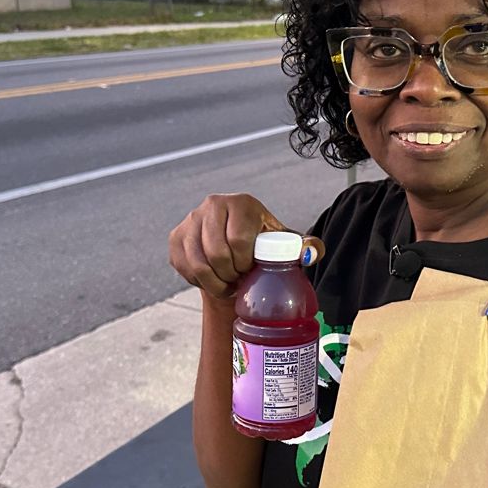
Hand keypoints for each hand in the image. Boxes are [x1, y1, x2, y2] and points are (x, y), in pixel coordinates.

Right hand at [168, 193, 324, 300]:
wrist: (233, 246)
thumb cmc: (263, 244)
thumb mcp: (285, 244)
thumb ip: (306, 247)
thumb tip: (312, 253)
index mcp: (241, 203)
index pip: (238, 240)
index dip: (245, 263)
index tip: (251, 269)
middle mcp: (212, 204)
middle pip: (216, 253)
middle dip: (230, 274)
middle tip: (239, 279)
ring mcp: (191, 219)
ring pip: (198, 263)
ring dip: (215, 283)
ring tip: (227, 284)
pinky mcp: (176, 236)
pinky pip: (185, 267)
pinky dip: (200, 282)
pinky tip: (213, 279)